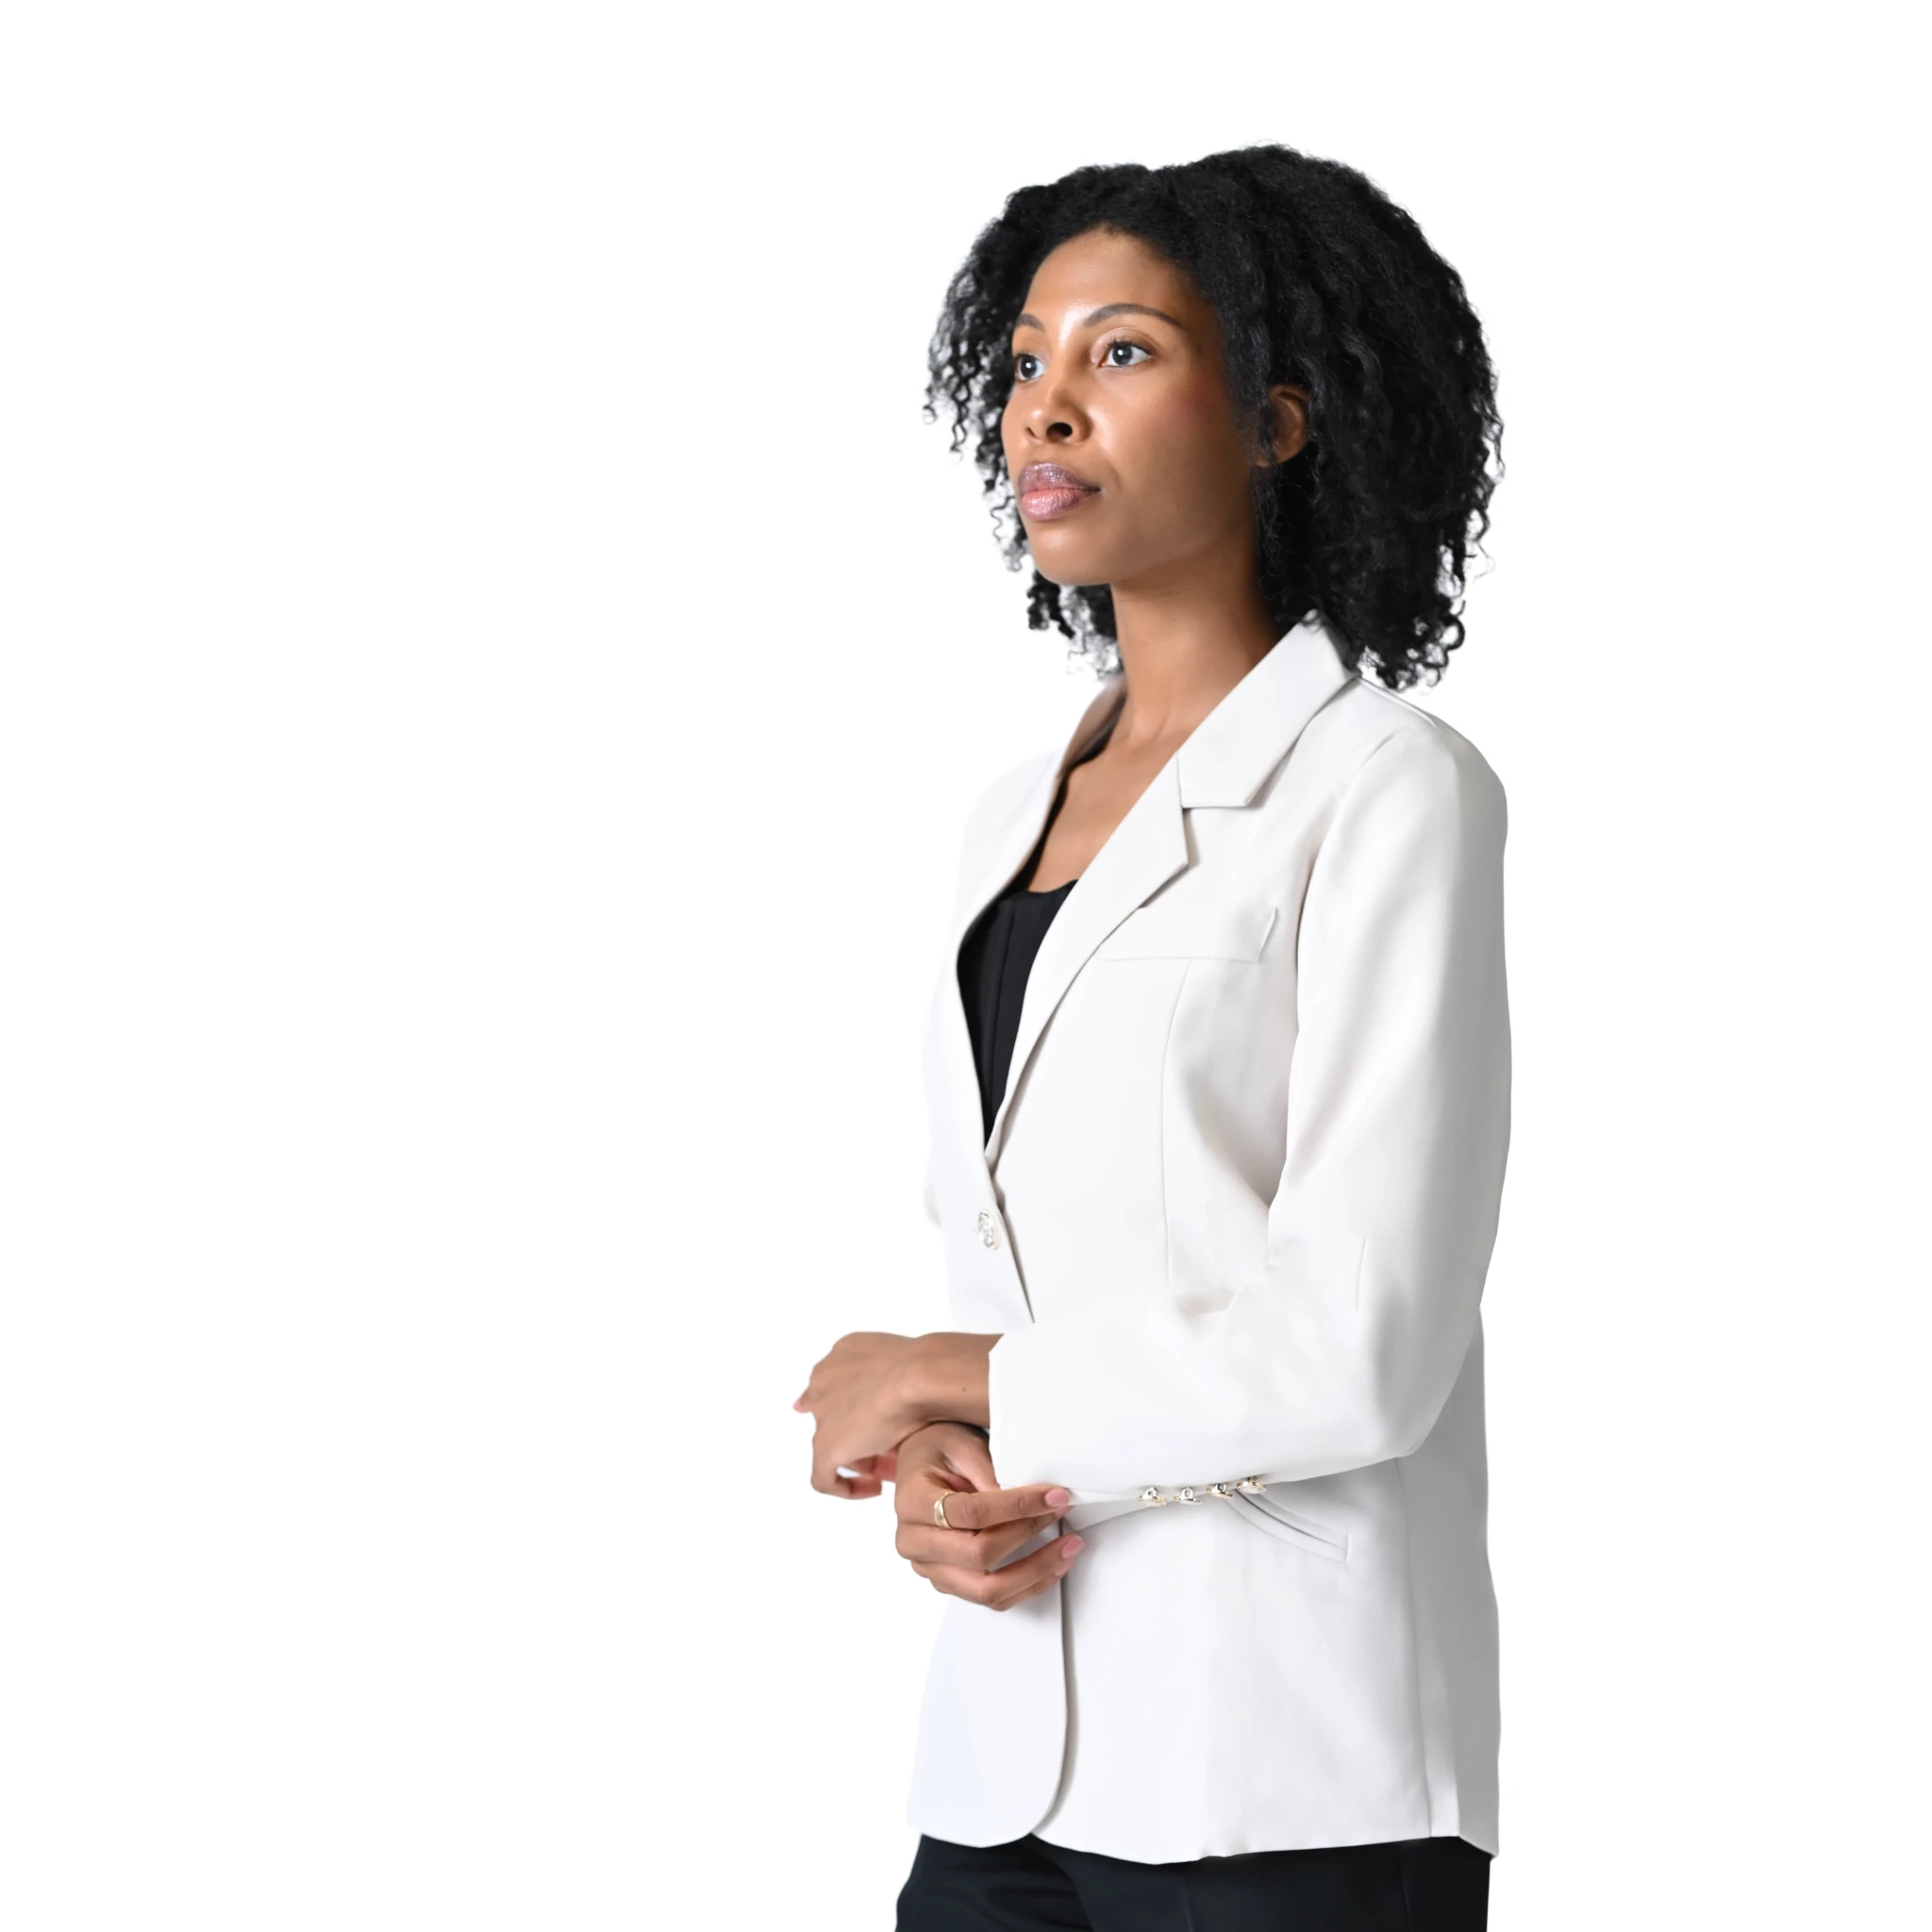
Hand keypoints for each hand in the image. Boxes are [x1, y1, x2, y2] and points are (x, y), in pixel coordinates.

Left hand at [794, 1331, 995, 1498]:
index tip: (881, 1423)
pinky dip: (846, 1487)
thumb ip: (908, 1371)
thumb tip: (931, 1387)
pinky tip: (874, 1489)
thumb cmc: (932, 1365)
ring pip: (831, 1444)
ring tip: (889, 1471)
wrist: (923, 1374)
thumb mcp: (919, 1360)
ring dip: (859, 1459)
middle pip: (832, 1415)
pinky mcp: (826, 1447)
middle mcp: (825, 1379)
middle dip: (858, 1434)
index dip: (859, 1409)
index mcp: (844, 1352)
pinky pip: (823, 1478)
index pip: (838, 1385)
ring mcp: (823, 1414)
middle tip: (888, 1451)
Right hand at [891, 1423, 1083, 1611]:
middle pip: (979, 1557)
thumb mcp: (964, 1447)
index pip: (971, 1513)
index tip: (1053, 1496)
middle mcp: (914, 1543)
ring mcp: (929, 1568)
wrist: (921, 1463)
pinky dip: (1027, 1586)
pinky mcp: (948, 1581)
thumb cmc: (941, 1450)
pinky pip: (991, 1597)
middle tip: (1062, 1513)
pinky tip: (1053, 1566)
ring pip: (988, 1589)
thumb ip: (991, 1474)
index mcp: (913, 1502)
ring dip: (1036, 1572)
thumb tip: (1030, 1504)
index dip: (1017, 1507)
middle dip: (1030, 1536)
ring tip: (1069, 1547)